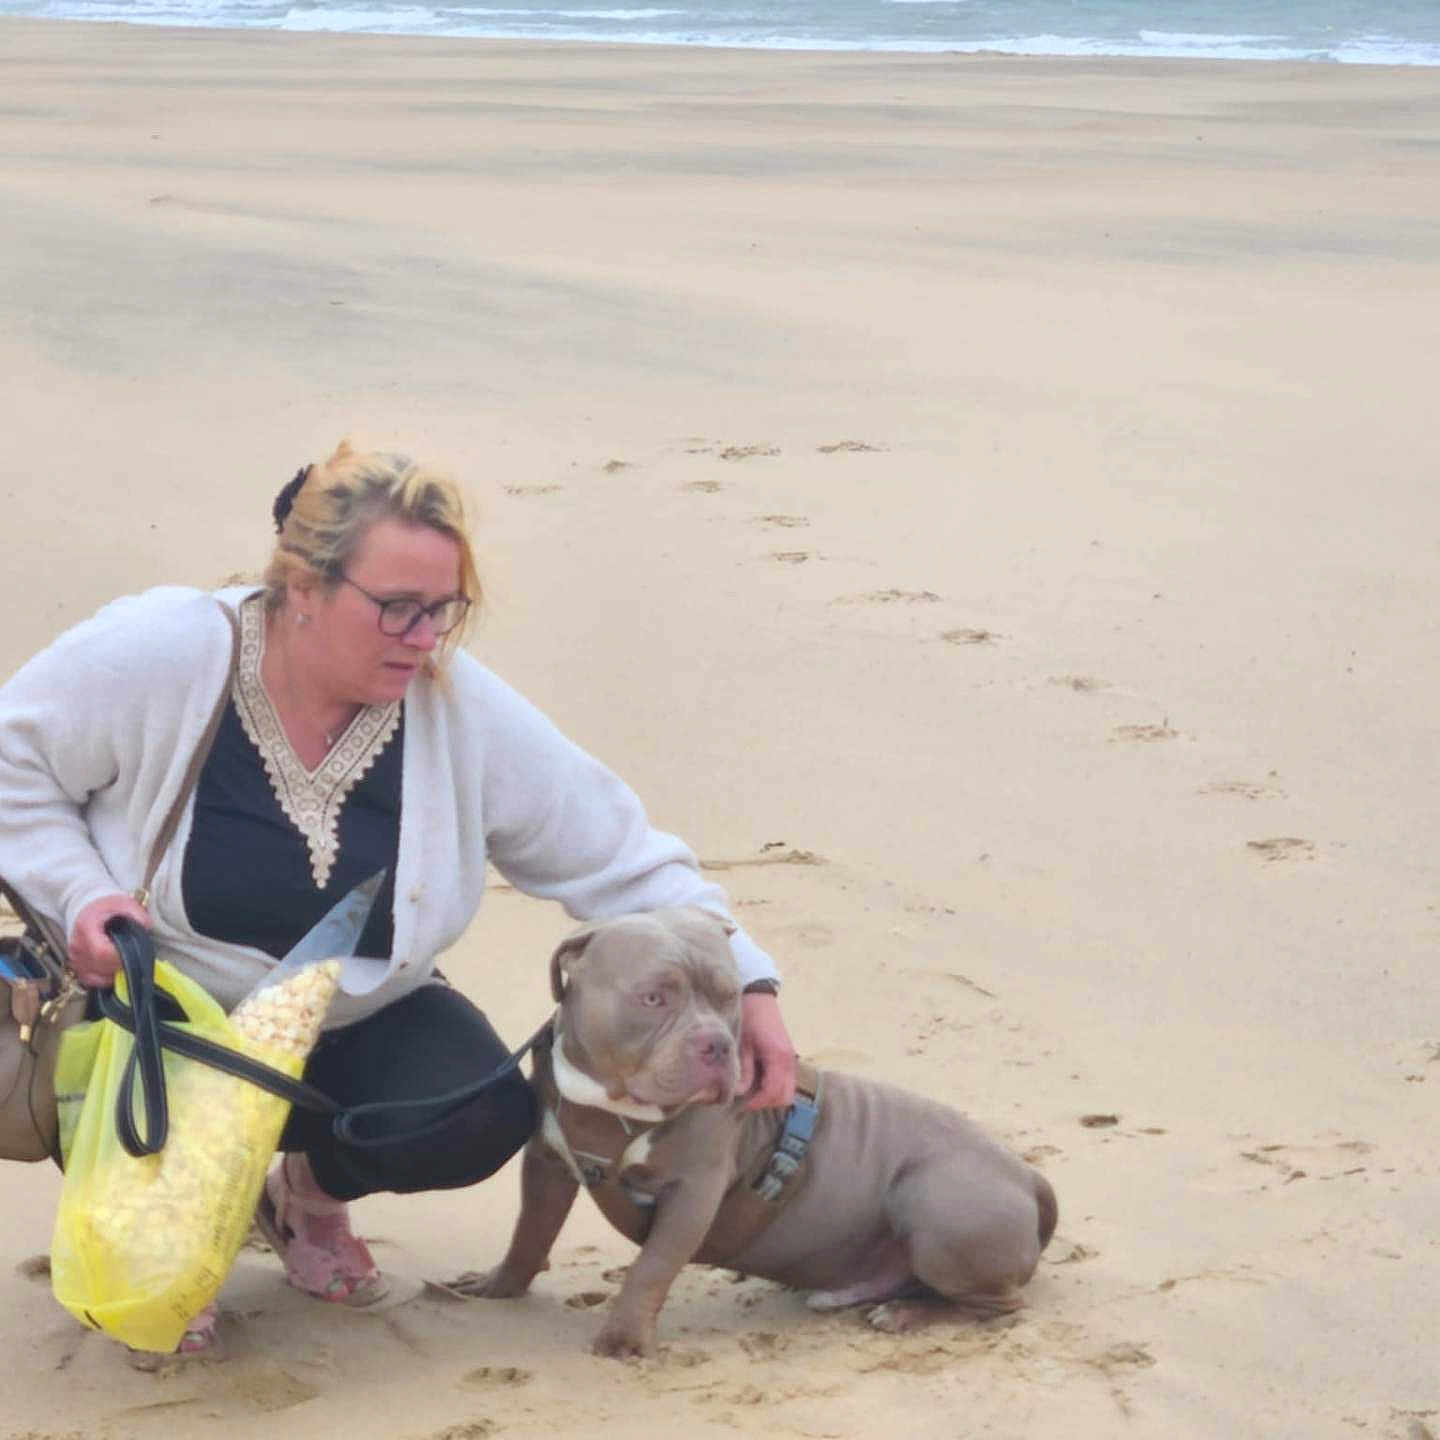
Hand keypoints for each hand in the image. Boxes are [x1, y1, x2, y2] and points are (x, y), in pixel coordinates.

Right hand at [68, 893, 150, 987]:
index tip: (132, 952)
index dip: (119, 957)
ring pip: (94, 977)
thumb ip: (137, 915)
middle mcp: (77, 945)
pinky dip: (104, 978)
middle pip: (99, 967)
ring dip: (113, 973)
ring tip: (123, 960)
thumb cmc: (107, 906)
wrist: (87, 907)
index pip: (102, 952)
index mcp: (86, 927)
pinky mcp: (76, 965)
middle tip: (131, 956)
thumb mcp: (125, 903)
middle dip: (120, 965)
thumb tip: (146, 927)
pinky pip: (90, 980)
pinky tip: (114, 969)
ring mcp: (74, 957)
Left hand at [738, 991, 796, 1110]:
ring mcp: (791, 1058)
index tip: (744, 1104)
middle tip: (749, 1100)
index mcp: (777, 1057)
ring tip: (753, 1092)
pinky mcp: (788, 1056)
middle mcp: (789, 1060)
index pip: (773, 1092)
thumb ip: (744, 1070)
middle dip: (767, 1102)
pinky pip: (787, 1080)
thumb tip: (740, 1093)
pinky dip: (776, 1087)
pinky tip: (759, 1081)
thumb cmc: (748, 1017)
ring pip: (788, 1090)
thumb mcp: (741, 1044)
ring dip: (772, 1096)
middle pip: (786, 1096)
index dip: (758, 1102)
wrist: (759, 997)